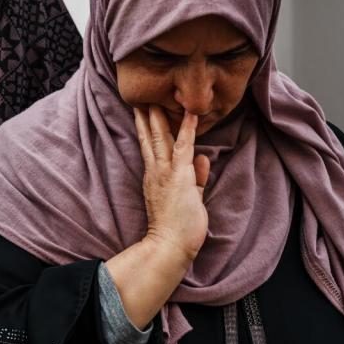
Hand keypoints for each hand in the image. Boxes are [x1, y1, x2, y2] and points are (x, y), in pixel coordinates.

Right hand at [133, 105, 209, 261]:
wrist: (169, 246)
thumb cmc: (178, 229)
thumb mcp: (191, 198)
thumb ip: (196, 178)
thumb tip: (202, 159)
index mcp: (156, 176)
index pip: (151, 147)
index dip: (148, 129)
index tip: (144, 112)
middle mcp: (156, 172)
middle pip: (150, 138)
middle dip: (146, 116)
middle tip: (141, 97)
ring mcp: (165, 173)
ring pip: (160, 138)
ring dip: (158, 116)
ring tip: (153, 97)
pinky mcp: (177, 176)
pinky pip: (183, 146)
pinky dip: (187, 129)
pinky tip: (190, 113)